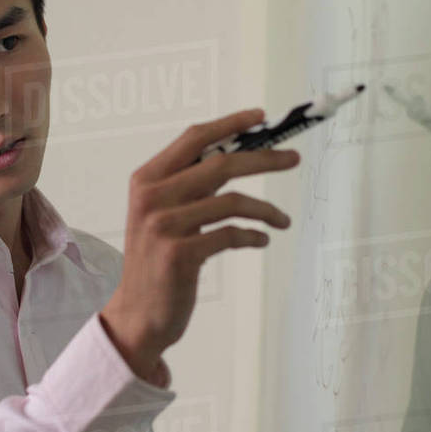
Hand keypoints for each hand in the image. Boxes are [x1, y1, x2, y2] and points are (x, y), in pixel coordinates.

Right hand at [99, 108, 299, 381]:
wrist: (137, 314)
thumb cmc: (157, 261)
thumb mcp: (162, 214)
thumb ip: (189, 185)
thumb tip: (240, 155)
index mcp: (146, 179)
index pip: (193, 138)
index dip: (230, 124)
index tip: (261, 117)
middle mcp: (151, 197)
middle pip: (220, 163)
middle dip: (264, 158)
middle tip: (293, 158)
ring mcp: (164, 226)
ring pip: (232, 202)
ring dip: (266, 209)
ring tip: (282, 220)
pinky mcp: (179, 254)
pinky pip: (231, 235)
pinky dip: (254, 236)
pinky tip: (261, 240)